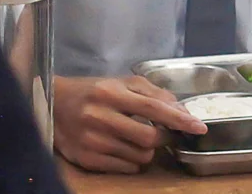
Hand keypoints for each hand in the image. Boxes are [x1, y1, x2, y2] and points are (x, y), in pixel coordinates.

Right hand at [53, 75, 205, 172]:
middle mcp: (99, 117)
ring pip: (139, 156)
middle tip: (163, 133)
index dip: (179, 119)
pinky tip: (126, 149)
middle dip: (164, 138)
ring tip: (140, 140)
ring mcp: (91, 141)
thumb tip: (182, 111)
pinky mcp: (85, 159)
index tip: (199, 127)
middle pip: (149, 137)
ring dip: (149, 151)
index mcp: (111, 93)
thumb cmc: (94, 92)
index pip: (154, 108)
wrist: (53, 105)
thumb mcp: (123, 83)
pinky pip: (124, 168)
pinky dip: (134, 162)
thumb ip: (155, 93)